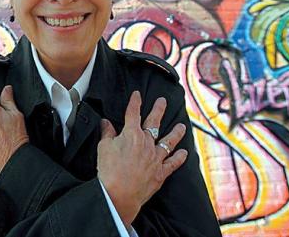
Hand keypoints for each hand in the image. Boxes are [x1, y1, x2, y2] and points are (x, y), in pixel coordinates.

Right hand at [97, 92, 187, 226]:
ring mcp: (156, 158)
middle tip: (163, 102)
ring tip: (182, 126)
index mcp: (132, 134)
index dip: (135, 102)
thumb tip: (106, 123)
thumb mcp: (104, 148)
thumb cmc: (109, 170)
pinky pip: (173, 163)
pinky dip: (179, 157)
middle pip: (154, 122)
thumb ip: (107, 133)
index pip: (133, 113)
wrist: (119, 193)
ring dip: (176, 133)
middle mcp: (147, 143)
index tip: (137, 95)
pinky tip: (184, 153)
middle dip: (159, 110)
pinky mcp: (160, 173)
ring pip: (169, 141)